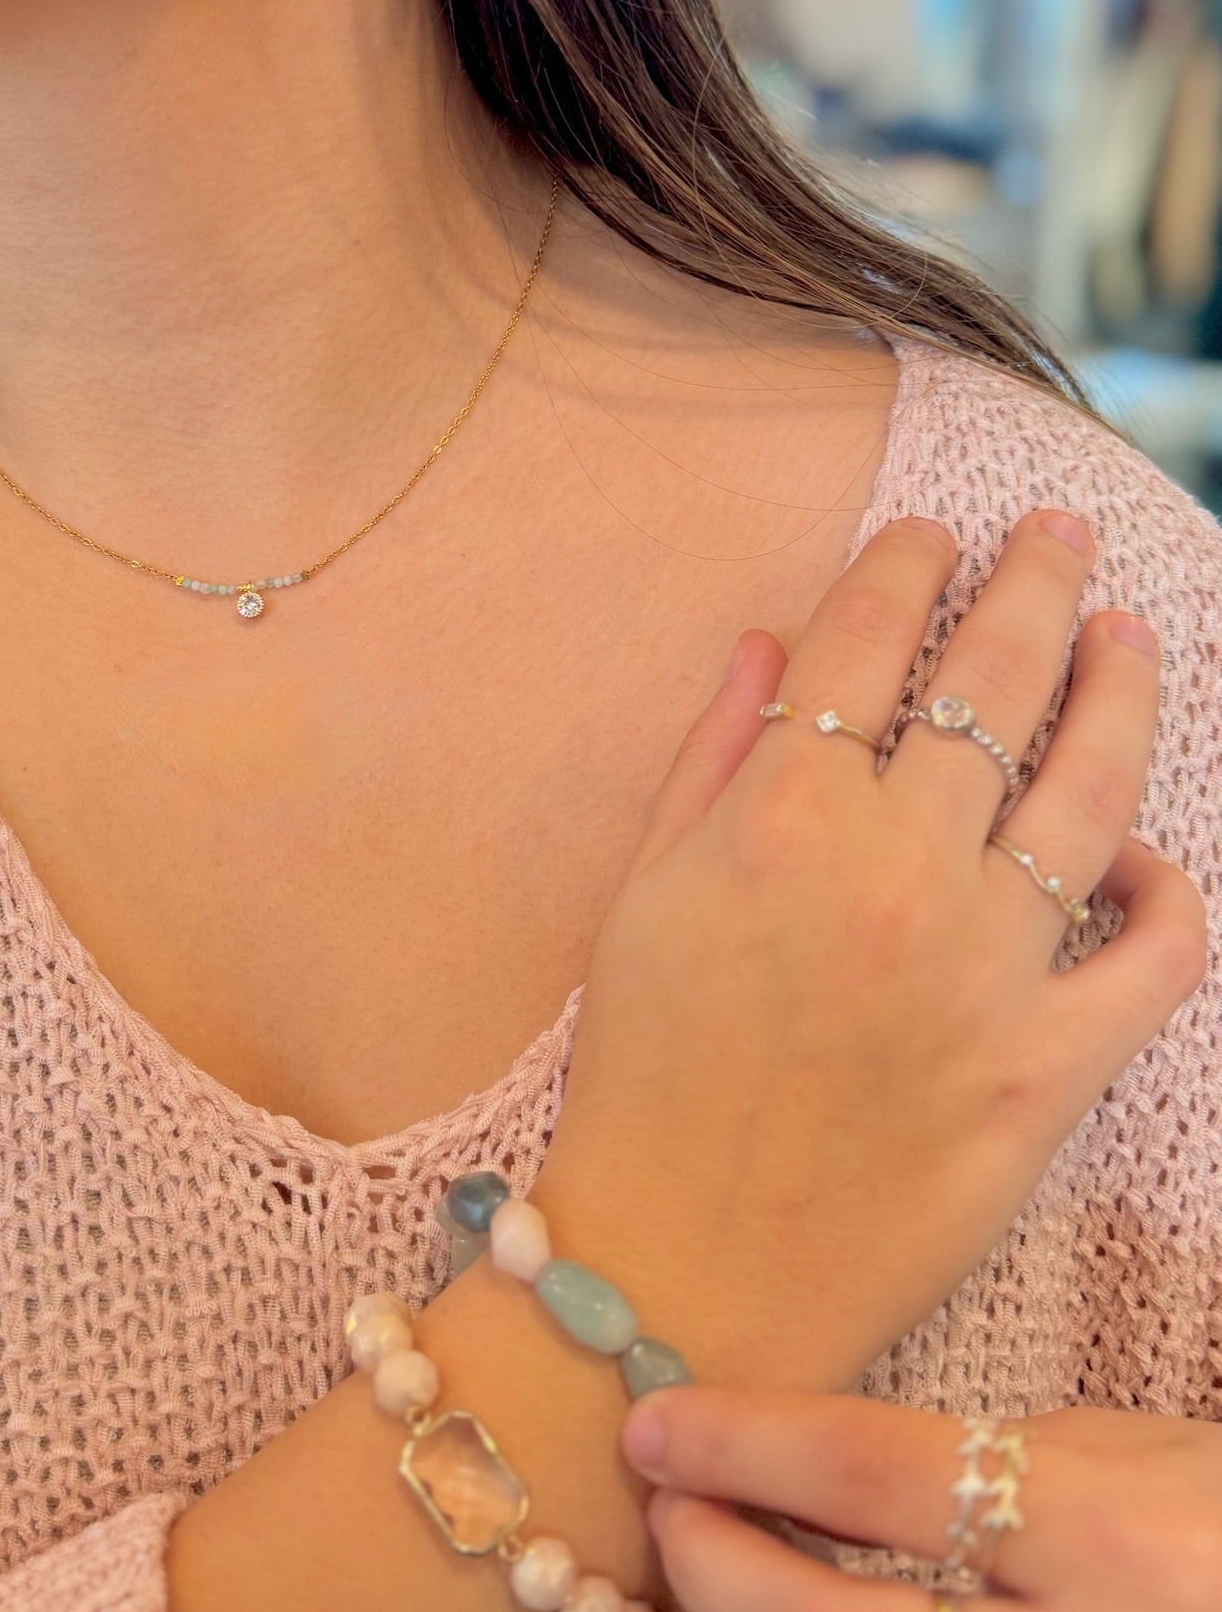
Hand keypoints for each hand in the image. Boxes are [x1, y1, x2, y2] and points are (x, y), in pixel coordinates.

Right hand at [540, 512, 1206, 1389]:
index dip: (903, 567)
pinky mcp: (1046, 1072)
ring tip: (1131, 632)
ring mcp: (985, 972)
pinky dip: (1167, 894)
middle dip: (1034, 585)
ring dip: (1121, 691)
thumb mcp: (640, 893)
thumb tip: (764, 639)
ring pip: (1091, 791)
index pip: (865, 644)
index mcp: (781, 819)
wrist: (680, 1271)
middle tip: (1060, 534)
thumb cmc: (640, 1075)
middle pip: (992, 686)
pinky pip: (1152, 960)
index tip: (927, 535)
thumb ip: (709, 755)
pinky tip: (1148, 854)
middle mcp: (895, 873)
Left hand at [621, 1385, 1221, 1609]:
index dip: (745, 1446)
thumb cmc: (1221, 1525)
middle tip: (669, 1505)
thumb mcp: (1128, 1458)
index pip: (874, 1478)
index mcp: (1103, 1538)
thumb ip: (988, 1463)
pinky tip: (785, 1610)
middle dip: (718, 1564)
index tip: (655, 1424)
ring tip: (715, 1565)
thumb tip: (830, 1473)